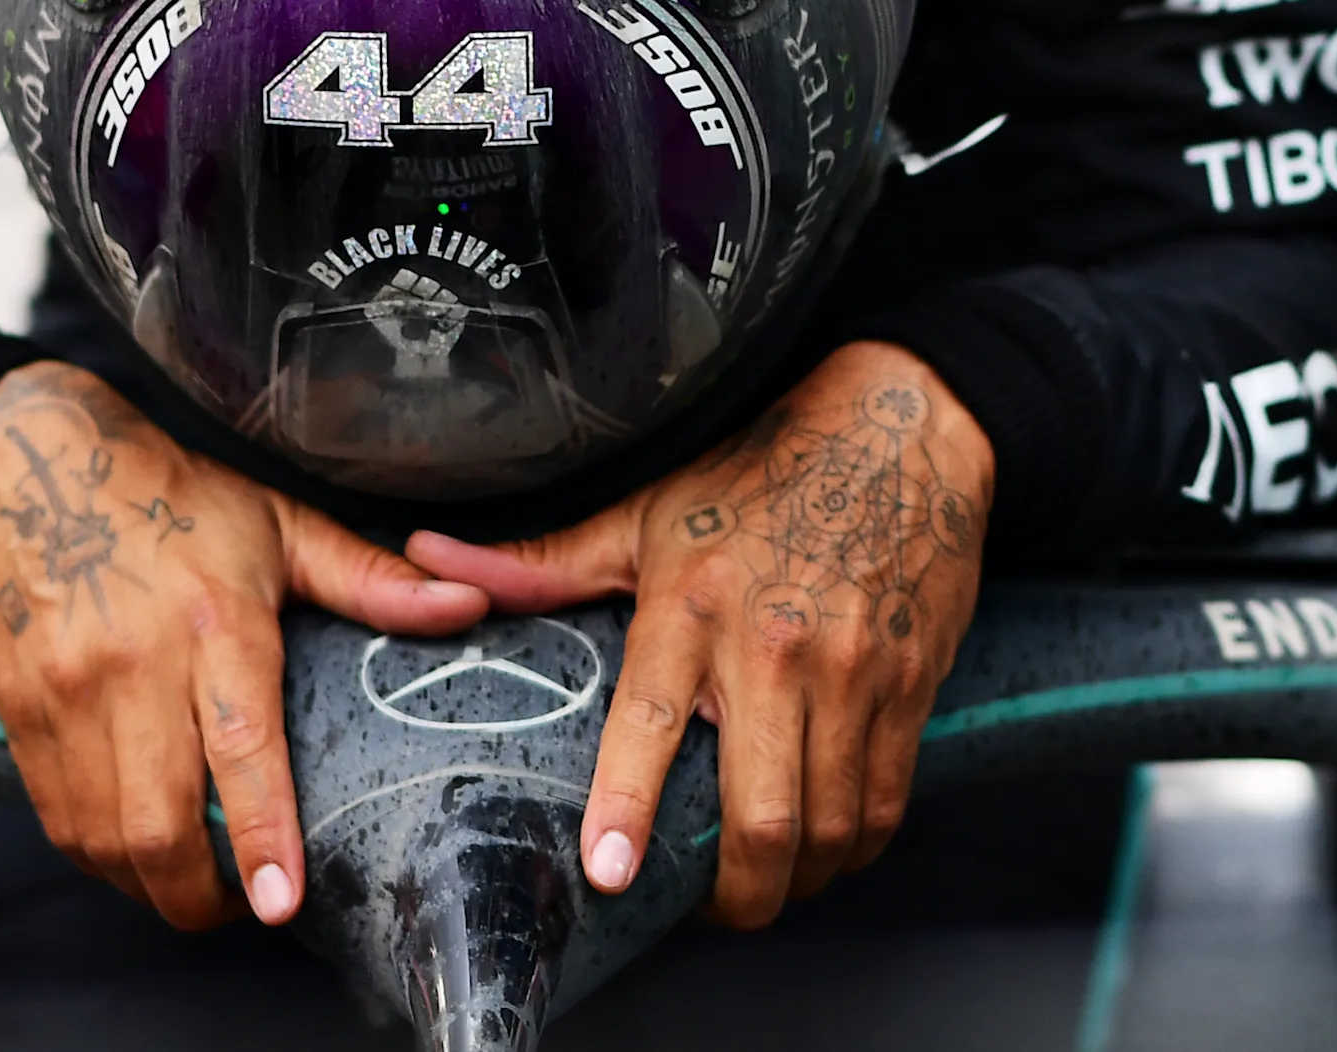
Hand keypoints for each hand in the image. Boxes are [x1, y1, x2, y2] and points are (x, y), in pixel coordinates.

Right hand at [0, 361, 487, 929]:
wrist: (31, 466)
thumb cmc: (175, 499)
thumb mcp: (281, 525)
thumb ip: (372, 581)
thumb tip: (472, 602)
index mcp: (213, 621)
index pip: (240, 749)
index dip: (263, 837)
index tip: (280, 904)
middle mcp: (131, 665)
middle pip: (158, 823)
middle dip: (203, 896)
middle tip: (246, 903)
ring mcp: (65, 695)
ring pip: (104, 838)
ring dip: (151, 884)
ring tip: (195, 880)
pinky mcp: (16, 712)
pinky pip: (58, 822)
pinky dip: (101, 856)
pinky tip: (135, 848)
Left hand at [406, 342, 991, 926]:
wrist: (898, 428)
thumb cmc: (757, 475)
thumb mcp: (642, 514)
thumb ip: (541, 565)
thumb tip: (427, 559)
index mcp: (689, 605)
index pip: (649, 722)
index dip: (627, 805)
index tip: (609, 872)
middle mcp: (772, 646)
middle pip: (764, 813)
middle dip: (739, 891)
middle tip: (715, 907)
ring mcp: (850, 670)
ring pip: (832, 823)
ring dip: (800, 880)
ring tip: (769, 884)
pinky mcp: (909, 683)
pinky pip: (889, 800)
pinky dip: (857, 847)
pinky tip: (830, 849)